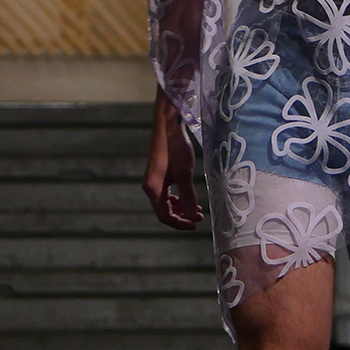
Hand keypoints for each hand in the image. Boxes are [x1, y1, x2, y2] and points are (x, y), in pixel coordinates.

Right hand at [142, 90, 202, 230]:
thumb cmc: (175, 148)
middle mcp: (150, 186)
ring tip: (197, 208)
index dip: (180, 223)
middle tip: (199, 216)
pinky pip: (167, 193)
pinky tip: (189, 197)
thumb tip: (192, 217)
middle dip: (182, 216)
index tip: (195, 224)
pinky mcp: (158, 173)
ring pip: (166, 202)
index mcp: (153, 188)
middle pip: (164, 210)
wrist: (168, 126)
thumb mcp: (185, 174)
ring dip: (181, 208)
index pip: (164, 215)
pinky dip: (178, 198)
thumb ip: (188, 197)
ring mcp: (153, 179)